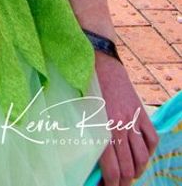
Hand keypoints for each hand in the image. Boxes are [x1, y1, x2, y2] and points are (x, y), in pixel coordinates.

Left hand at [94, 52, 158, 184]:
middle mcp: (120, 127)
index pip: (112, 169)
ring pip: (142, 157)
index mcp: (102, 128)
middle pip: (128, 167)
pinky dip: (149, 152)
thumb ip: (87, 134)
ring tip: (130, 175)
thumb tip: (89, 159)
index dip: (111, 185)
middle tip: (117, 185)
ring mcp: (133, 120)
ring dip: (137, 171)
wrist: (99, 59)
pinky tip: (141, 155)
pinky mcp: (141, 112)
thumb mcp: (81, 111)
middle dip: (124, 182)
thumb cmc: (83, 85)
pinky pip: (152, 140)